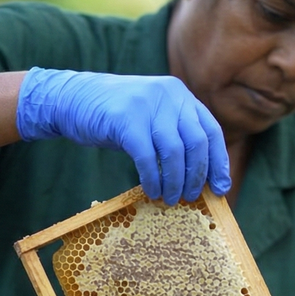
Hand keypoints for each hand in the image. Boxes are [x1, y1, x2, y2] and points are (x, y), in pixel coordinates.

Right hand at [15, 67, 230, 205]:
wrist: (73, 98)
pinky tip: (152, 192)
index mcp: (180, 95)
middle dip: (197, 176)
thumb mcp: (152, 116)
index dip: (219, 163)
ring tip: (170, 199)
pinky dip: (153, 179)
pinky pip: (147, 157)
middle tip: (191, 197)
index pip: (211, 131)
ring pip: (174, 152)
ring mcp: (147, 105)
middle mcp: (168, 96)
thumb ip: (175, 134)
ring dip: (175, 182)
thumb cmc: (116, 116)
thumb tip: (201, 177)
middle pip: (196, 143)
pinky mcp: (126, 119)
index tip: (220, 188)